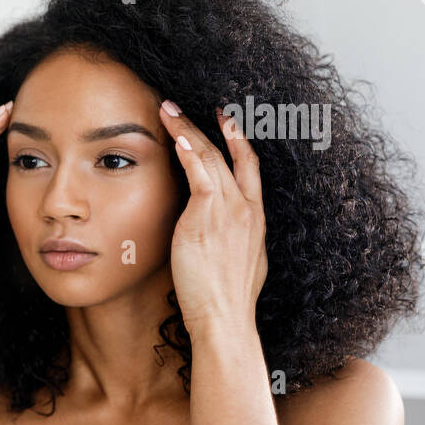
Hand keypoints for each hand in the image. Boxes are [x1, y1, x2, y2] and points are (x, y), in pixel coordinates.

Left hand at [158, 101, 267, 337]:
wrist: (225, 318)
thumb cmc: (227, 301)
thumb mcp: (241, 263)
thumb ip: (233, 241)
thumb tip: (221, 236)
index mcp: (256, 218)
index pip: (250, 168)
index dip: (238, 140)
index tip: (227, 120)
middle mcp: (246, 208)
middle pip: (229, 155)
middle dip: (208, 126)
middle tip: (186, 106)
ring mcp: (229, 211)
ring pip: (209, 157)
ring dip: (186, 129)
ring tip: (168, 110)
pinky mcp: (206, 217)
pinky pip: (198, 174)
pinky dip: (187, 153)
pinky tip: (176, 136)